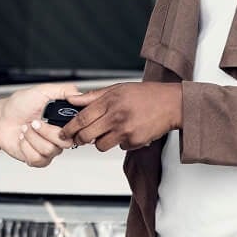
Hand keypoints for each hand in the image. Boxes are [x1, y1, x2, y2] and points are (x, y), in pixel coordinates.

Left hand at [0, 83, 80, 166]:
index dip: (69, 126)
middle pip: (65, 142)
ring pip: (49, 150)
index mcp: (63, 122)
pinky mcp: (37, 159)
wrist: (1, 119)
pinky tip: (22, 139)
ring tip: (25, 128)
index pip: (78, 129)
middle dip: (46, 131)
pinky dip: (26, 147)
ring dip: (33, 137)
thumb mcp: (42, 91)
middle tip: (34, 122)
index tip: (55, 118)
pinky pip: (38, 159)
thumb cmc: (19, 105)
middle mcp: (58, 137)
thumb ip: (63, 90)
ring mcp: (48, 149)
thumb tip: (79, 93)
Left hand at [60, 82, 181, 152]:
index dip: (69, 127)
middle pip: (87, 135)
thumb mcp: (118, 88)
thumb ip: (93, 96)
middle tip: (79, 138)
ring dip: (100, 142)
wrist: (172, 104)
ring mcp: (126, 130)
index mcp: (110, 101)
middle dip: (79, 139)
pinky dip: (120, 142)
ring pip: (101, 145)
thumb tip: (72, 99)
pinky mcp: (135, 141)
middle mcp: (116, 116)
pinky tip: (127, 132)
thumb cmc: (146, 95)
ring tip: (108, 132)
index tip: (63, 132)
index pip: (82, 118)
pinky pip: (120, 147)